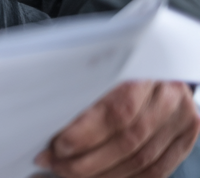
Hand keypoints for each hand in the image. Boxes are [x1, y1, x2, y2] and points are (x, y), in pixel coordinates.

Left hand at [37, 80, 199, 177]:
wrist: (161, 73)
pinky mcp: (185, 139)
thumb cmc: (123, 72)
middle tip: (58, 164)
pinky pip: (156, 170)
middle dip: (87, 160)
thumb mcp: (104, 73)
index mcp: (143, 75)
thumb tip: (53, 127)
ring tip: (72, 173)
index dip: (83, 135)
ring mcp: (181, 120)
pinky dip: (126, 177)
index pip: (115, 112)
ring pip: (141, 160)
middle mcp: (167, 98)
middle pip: (127, 140)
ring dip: (102, 173)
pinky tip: (101, 177)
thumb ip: (85, 97)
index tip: (57, 146)